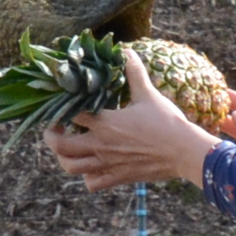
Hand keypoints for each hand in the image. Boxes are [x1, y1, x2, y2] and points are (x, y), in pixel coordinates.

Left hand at [42, 63, 218, 190]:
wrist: (184, 151)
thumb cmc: (166, 122)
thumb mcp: (148, 94)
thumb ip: (134, 73)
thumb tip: (128, 51)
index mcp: (105, 122)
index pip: (70, 114)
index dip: (59, 109)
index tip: (59, 105)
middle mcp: (101, 145)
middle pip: (60, 146)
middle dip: (51, 137)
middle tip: (55, 129)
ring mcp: (107, 164)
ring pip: (71, 167)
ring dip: (65, 158)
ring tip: (68, 149)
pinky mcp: (118, 177)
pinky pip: (92, 183)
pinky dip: (87, 177)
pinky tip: (92, 167)